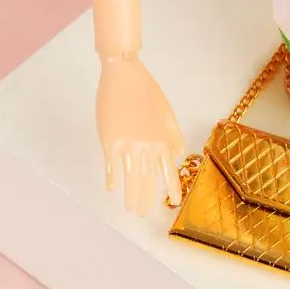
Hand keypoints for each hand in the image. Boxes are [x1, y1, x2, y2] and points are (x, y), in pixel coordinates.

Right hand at [96, 54, 185, 215]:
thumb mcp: (166, 112)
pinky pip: (113, 166)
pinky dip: (112, 179)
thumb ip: (173, 134)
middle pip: (148, 180)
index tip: (174, 202)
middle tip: (144, 213)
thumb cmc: (147, 92)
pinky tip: (111, 188)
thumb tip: (179, 154)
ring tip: (130, 208)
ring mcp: (129, 145)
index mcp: (163, 138)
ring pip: (131, 179)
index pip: (169, 169)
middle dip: (147, 199)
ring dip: (130, 196)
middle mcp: (148, 146)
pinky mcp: (110, 141)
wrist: (124, 76)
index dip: (173, 187)